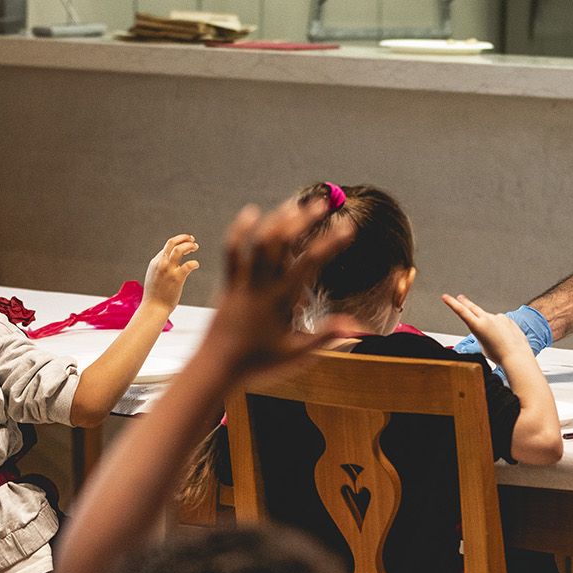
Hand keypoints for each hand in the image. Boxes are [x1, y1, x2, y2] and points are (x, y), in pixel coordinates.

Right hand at [142, 234, 200, 311]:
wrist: (154, 308)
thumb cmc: (156, 295)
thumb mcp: (155, 276)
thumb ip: (161, 267)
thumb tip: (170, 261)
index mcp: (155, 262)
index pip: (167, 246)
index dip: (178, 243)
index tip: (186, 244)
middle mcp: (161, 264)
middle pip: (172, 242)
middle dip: (183, 238)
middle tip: (192, 239)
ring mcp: (168, 270)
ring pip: (179, 250)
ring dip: (189, 245)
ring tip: (195, 246)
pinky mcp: (177, 278)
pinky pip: (188, 265)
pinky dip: (194, 262)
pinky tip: (196, 265)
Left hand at [205, 197, 354, 372]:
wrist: (215, 369)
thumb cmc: (257, 364)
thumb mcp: (296, 355)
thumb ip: (326, 336)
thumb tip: (357, 327)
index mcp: (281, 300)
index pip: (310, 263)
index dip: (330, 243)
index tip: (348, 228)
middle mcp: (262, 285)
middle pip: (282, 242)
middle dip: (303, 219)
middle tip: (322, 203)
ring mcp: (243, 282)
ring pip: (259, 241)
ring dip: (277, 219)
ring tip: (295, 204)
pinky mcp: (228, 284)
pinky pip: (232, 252)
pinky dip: (240, 230)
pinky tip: (251, 213)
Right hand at [441, 294, 533, 359]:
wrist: (516, 356)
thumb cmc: (499, 354)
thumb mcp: (482, 346)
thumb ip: (481, 334)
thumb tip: (486, 328)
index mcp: (478, 326)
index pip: (461, 311)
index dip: (452, 303)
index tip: (445, 297)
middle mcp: (488, 319)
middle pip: (472, 307)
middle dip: (465, 302)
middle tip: (460, 297)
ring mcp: (498, 318)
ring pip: (489, 320)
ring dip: (489, 327)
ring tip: (495, 341)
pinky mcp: (507, 319)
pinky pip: (500, 323)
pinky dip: (500, 329)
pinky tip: (505, 338)